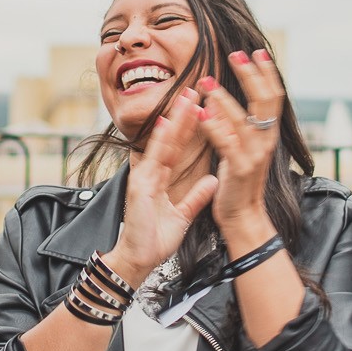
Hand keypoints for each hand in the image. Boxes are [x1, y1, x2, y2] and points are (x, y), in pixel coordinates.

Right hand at [105, 91, 216, 283]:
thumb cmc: (154, 240)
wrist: (139, 260)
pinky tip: (168, 123)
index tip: (199, 107)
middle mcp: (150, 174)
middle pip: (169, 139)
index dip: (187, 127)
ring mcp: (144, 178)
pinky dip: (160, 141)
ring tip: (186, 97)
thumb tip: (212, 181)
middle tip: (194, 90)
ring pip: (162, 143)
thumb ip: (196, 197)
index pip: (176, 147)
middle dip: (182, 115)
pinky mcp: (140, 186)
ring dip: (174, 120)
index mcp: (159, 179)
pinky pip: (153, 159)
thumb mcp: (183, 216)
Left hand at [195, 50, 285, 244]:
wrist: (243, 216)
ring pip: (243, 118)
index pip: (273, 97)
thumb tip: (220, 102)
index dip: (267, 73)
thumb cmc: (239, 183)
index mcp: (268, 135)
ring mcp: (255, 154)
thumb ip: (236, 126)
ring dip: (224, 97)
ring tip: (207, 81)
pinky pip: (226, 141)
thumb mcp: (242, 149)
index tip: (257, 52)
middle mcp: (266, 141)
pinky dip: (214, 124)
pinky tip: (201, 111)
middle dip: (251, 75)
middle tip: (236, 55)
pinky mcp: (240, 168)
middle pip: (265, 100)